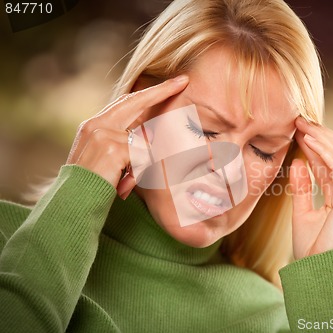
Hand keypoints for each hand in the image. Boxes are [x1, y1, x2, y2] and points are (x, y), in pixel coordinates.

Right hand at [66, 75, 188, 198]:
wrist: (73, 201)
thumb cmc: (92, 184)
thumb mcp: (106, 158)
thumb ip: (123, 142)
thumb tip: (151, 134)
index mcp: (94, 124)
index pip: (125, 102)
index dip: (149, 93)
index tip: (169, 84)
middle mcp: (97, 124)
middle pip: (136, 101)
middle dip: (162, 91)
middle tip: (183, 81)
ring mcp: (104, 134)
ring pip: (144, 140)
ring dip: (142, 163)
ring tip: (124, 181)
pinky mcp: (113, 147)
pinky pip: (143, 155)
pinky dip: (139, 172)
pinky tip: (122, 184)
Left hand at [289, 117, 332, 259]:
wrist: (318, 272)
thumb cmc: (312, 248)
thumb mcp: (302, 212)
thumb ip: (302, 188)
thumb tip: (297, 163)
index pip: (330, 160)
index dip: (316, 142)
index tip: (297, 129)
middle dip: (320, 133)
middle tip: (299, 119)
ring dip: (321, 137)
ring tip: (302, 124)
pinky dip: (323, 151)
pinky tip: (308, 140)